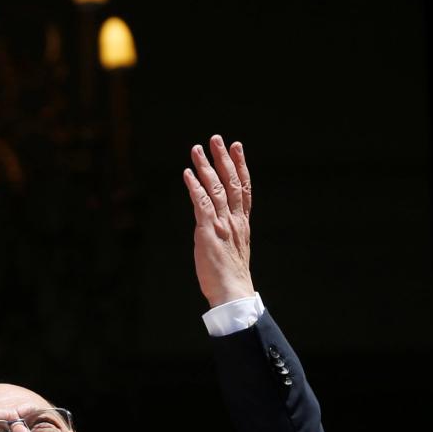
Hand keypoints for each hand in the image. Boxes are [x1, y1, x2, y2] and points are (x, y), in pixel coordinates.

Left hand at [182, 134, 253, 307]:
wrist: (232, 292)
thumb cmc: (230, 278)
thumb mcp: (233, 251)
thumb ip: (227, 235)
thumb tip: (217, 230)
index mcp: (242, 224)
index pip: (245, 189)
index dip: (241, 166)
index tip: (237, 148)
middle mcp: (234, 220)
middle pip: (231, 182)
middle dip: (223, 159)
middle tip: (217, 139)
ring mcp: (222, 224)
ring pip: (216, 188)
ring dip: (206, 167)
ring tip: (197, 149)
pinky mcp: (208, 231)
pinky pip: (201, 203)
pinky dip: (194, 187)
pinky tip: (188, 173)